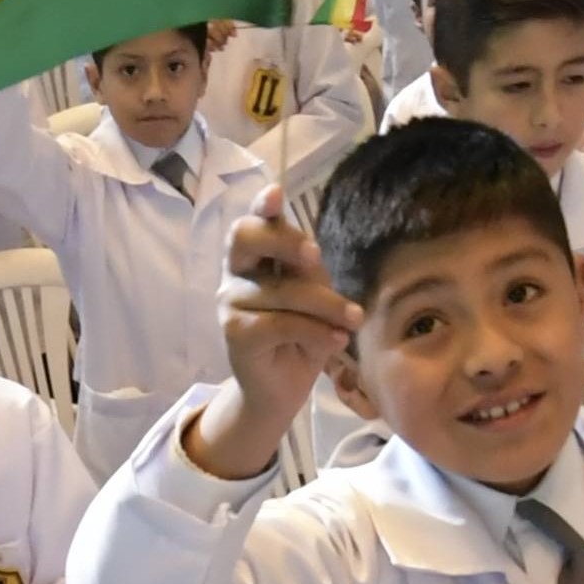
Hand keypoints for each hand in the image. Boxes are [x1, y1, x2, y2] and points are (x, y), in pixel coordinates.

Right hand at [203, 213, 353, 469]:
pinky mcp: (235, 332)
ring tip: (353, 321)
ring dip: (327, 306)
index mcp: (255, 258)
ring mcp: (230, 302)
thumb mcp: (313, 298)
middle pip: (246, 238)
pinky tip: (338, 340)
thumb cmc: (301, 336)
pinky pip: (282, 322)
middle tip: (314, 256)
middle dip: (282, 239)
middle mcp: (235, 274)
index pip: (252, 224)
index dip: (261, 206)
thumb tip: (310, 252)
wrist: (281, 390)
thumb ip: (307, 272)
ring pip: (283, 291)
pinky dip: (317, 331)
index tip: (276, 194)